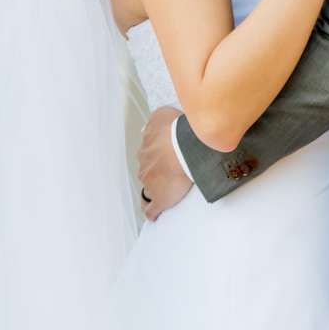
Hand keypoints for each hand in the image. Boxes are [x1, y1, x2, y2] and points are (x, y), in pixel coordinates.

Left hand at [138, 105, 194, 220]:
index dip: (157, 155)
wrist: (184, 148)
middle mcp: (144, 164)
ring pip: (148, 187)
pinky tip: (155, 215)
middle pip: (147, 169)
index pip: (148, 152)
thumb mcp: (164, 114)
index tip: (165, 157)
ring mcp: (150, 183)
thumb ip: (158, 116)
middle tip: (171, 171)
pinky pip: (151, 210)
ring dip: (155, 188)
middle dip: (156, 171)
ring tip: (168, 191)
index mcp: (146, 147)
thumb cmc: (177, 130)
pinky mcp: (159, 199)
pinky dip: (152, 212)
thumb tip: (159, 118)